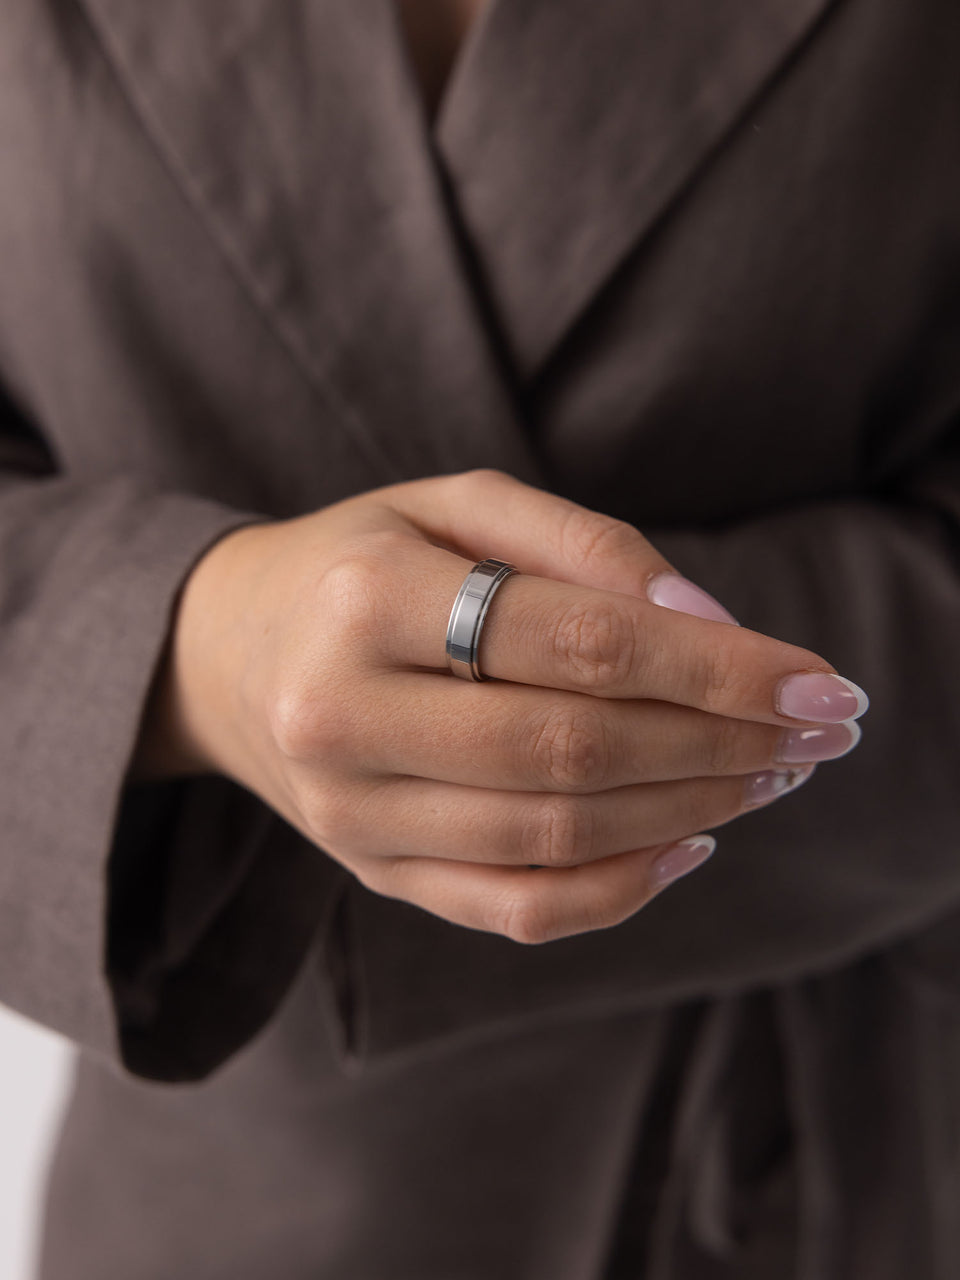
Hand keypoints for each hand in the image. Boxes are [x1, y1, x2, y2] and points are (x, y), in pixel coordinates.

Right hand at [133, 470, 865, 942]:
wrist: (234, 651)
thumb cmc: (362, 560)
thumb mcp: (457, 505)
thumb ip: (585, 546)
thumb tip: (712, 621)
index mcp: (365, 598)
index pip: (582, 644)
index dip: (720, 669)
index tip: (823, 684)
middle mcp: (343, 716)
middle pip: (577, 750)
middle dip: (722, 745)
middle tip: (817, 734)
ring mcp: (351, 813)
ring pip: (558, 838)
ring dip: (692, 809)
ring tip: (770, 774)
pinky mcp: (374, 872)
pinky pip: (517, 910)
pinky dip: (624, 888)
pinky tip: (692, 840)